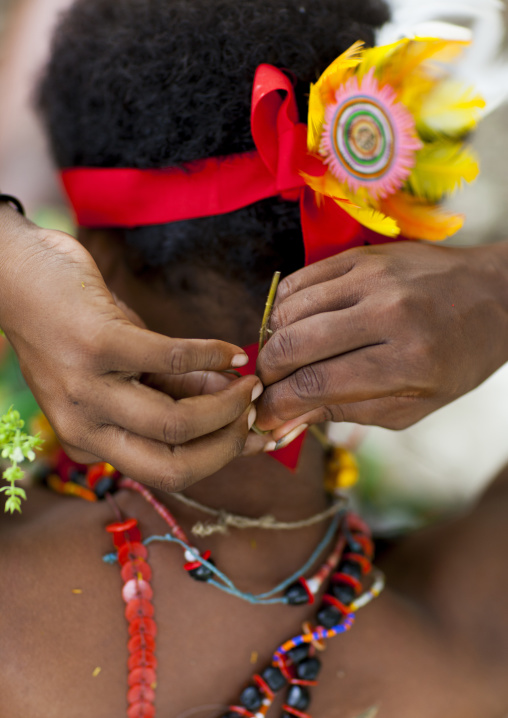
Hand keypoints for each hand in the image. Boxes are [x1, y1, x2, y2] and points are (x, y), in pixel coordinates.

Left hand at [0, 211, 261, 490]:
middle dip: (227, 444)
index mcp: (90, 443)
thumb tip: (238, 405)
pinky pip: (171, 361)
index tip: (258, 434)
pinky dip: (212, 356)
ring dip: (226, 404)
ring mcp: (87, 390)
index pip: (168, 470)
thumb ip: (177, 393)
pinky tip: (233, 351)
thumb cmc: (80, 327)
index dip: (222, 456)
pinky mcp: (98, 345)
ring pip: (174, 423)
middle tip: (254, 410)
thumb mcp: (128, 373)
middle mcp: (83, 428)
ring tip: (249, 381)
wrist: (22, 281)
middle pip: (173, 465)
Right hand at [256, 241, 507, 435]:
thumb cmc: (455, 360)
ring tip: (280, 359)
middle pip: (294, 344)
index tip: (262, 416)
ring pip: (290, 310)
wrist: (493, 295)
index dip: (277, 405)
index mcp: (407, 361)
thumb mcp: (412, 405)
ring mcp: (373, 277)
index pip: (317, 384)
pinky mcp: (362, 256)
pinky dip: (282, 307)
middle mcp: (388, 313)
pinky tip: (289, 326)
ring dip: (271, 341)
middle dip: (266, 375)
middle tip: (263, 389)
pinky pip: (300, 279)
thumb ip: (347, 412)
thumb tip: (287, 420)